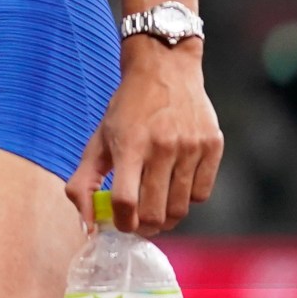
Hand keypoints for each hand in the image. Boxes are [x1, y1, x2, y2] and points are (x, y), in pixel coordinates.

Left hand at [65, 38, 223, 236]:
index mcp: (129, 144)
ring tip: (155, 213)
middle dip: (144, 227)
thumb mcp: (98, 140)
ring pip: (180, 208)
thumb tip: (87, 224)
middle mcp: (162, 147)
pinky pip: (202, 193)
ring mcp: (191, 147)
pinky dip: (187, 200)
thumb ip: (83, 182)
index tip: (119, 224)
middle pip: (155, 212)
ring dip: (166, 219)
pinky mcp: (213, 146)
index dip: (121, 222)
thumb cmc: (127, 110)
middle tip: (138, 225)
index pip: (126, 201)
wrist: (164, 71)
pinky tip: (175, 188)